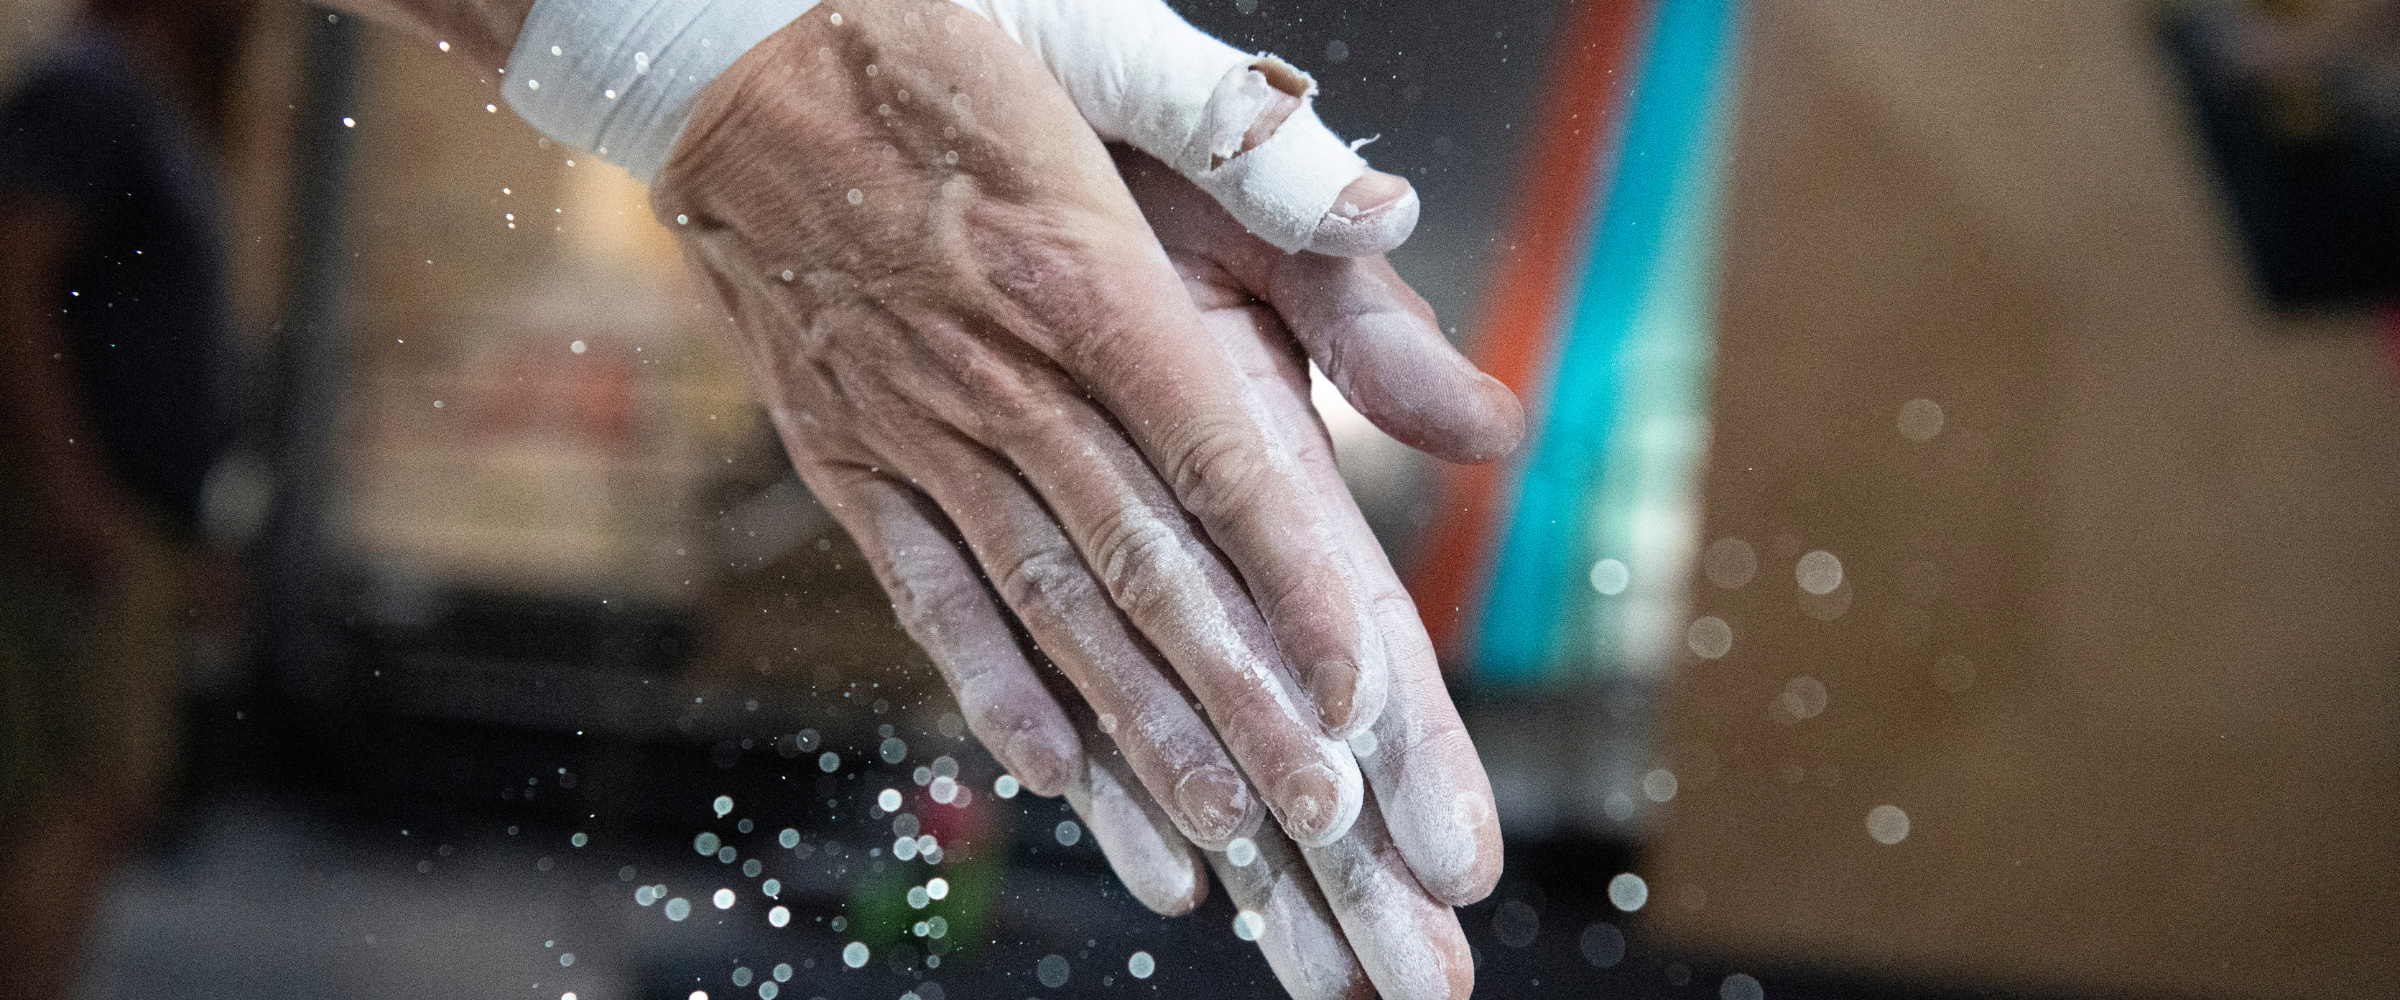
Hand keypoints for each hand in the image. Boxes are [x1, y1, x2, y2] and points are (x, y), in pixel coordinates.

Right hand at [663, 0, 1374, 849]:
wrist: (729, 46)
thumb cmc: (932, 44)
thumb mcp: (1104, 58)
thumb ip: (1254, 150)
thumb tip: (1393, 212)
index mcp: (1080, 273)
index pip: (1212, 461)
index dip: (1288, 584)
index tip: (1357, 687)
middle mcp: (998, 369)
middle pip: (1139, 564)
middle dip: (1236, 702)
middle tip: (1316, 818)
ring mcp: (910, 422)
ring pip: (1041, 599)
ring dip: (1133, 726)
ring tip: (1215, 834)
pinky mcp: (843, 449)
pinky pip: (922, 586)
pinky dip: (986, 680)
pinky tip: (1049, 766)